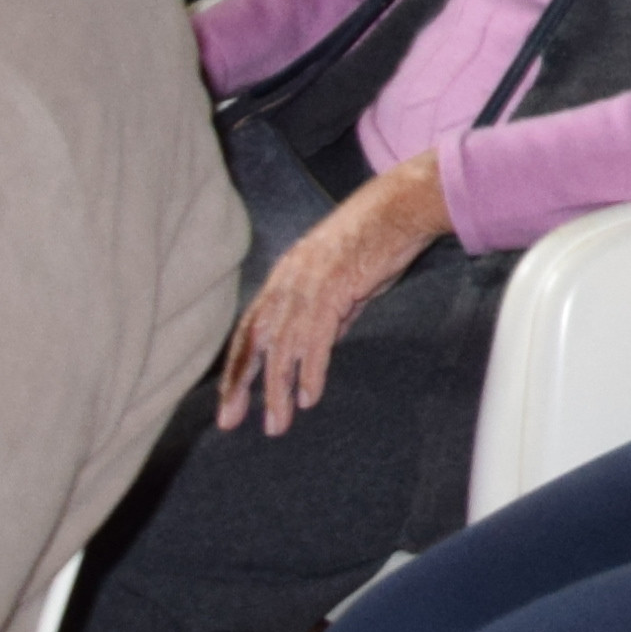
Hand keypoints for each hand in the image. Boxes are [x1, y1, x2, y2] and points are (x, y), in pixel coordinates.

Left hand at [217, 156, 453, 433]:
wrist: (400, 207)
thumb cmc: (376, 238)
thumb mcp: (343, 278)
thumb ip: (330, 311)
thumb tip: (324, 343)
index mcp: (285, 277)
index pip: (250, 329)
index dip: (239, 365)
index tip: (232, 398)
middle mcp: (287, 282)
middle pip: (254, 342)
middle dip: (240, 384)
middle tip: (230, 421)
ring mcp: (308, 286)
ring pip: (283, 349)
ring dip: (277, 391)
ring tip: (277, 424)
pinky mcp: (334, 291)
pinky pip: (315, 341)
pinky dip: (310, 372)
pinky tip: (307, 398)